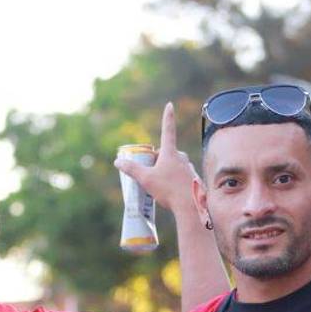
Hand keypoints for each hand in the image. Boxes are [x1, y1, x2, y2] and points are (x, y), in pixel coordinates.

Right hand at [115, 102, 197, 219]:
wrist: (190, 207)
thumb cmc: (168, 190)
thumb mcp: (146, 179)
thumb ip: (131, 169)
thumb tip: (118, 161)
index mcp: (170, 153)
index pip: (167, 129)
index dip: (167, 116)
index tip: (170, 104)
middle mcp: (181, 157)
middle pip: (166, 152)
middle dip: (156, 160)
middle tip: (149, 173)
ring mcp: (188, 167)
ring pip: (173, 165)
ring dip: (165, 171)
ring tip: (160, 187)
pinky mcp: (192, 179)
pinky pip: (180, 176)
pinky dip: (173, 181)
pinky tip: (171, 192)